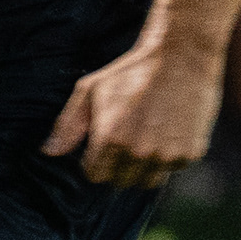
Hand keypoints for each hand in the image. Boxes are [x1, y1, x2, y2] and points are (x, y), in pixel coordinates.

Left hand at [43, 32, 224, 189]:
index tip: (100, 149)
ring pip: (148, 181)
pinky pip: (173, 169)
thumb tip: (49, 152)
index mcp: (110, 139)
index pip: (95, 175)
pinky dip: (169, 158)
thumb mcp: (90, 90)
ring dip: (143, 167)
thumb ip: (68, 125)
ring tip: (144, 140)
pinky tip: (166, 134)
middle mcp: (138, 152)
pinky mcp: (191, 152)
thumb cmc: (131, 72)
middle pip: (121, 181)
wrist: (181, 58)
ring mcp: (167, 155)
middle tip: (124, 142)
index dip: (94, 162)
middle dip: (117, 167)